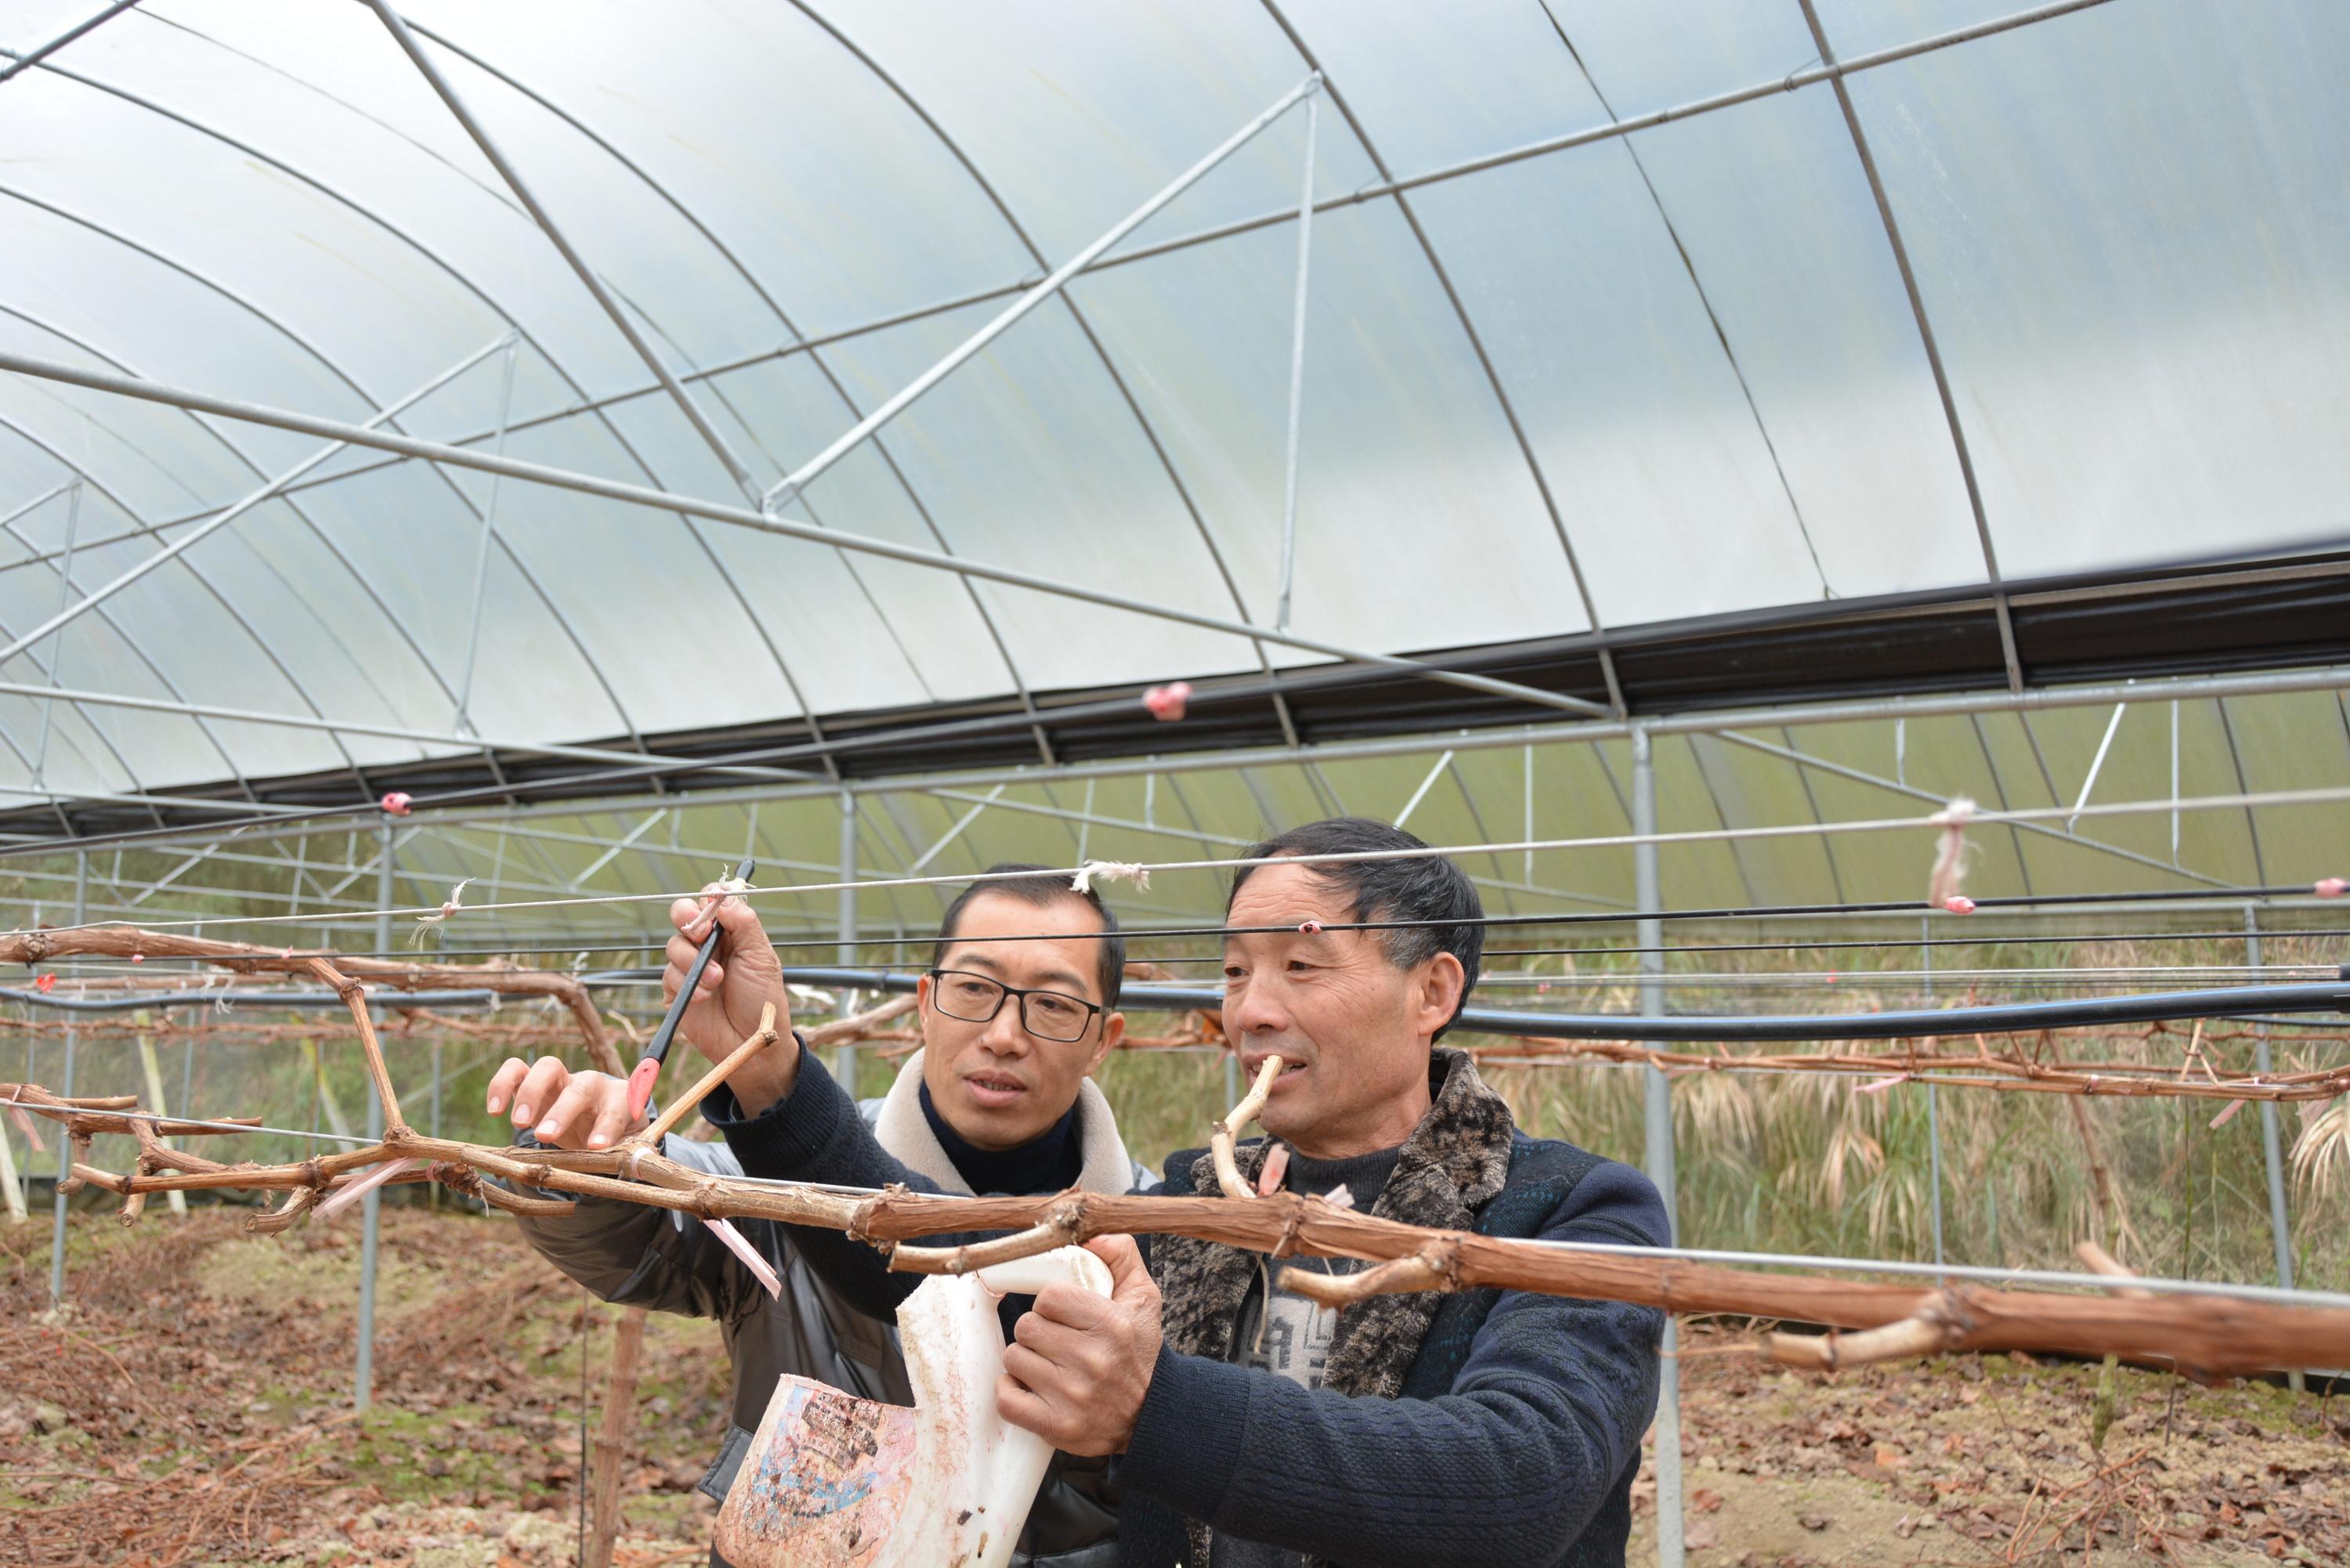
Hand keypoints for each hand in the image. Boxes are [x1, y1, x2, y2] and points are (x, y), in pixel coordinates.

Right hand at [485, 1058, 642, 1149]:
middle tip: (545, 1137)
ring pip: (547, 1066)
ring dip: (531, 1092)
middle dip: (562, 1111)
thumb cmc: (614, 1137)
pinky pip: (516, 1070)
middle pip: (580, 1086)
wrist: (596, 1124)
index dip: (607, 1126)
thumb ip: (625, 1154)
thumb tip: (624, 1165)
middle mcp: (592, 1084)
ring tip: (518, 1123)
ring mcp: (562, 1080)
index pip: (617, 1108)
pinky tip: (494, 1110)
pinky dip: (502, 1084)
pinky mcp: (534, 1082)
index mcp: (620, 1099)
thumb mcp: (626, 1147)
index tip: (596, 1147)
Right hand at [664, 882, 797, 1113]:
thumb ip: (744, 924)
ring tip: (715, 982)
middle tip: (699, 934)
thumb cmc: (762, 999)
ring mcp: (690, 966)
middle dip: (686, 918)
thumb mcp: (761, 957)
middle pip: (683, 915)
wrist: (750, 1042)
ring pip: (673, 945)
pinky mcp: (676, 990)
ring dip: (693, 962)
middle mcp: (707, 944)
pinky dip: (685, 986)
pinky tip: (703, 999)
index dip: (707, 899)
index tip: (711, 908)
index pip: (711, 900)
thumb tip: (723, 896)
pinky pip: (667, 976)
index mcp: (731, 931)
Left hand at [997, 1236, 1163, 1455]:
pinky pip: (1006, 1399)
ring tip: (1048, 1365)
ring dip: (1025, 1360)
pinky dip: (1012, 1391)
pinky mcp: (1056, 1427)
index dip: (1051, 1303)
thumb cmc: (1139, 1352)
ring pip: (1014, 1358)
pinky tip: (1030, 1387)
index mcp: (1112, 1325)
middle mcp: (1093, 1361)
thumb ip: (1121, 1256)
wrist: (1150, 1416)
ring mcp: (1072, 1397)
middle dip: (1037, 1330)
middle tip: (1056, 1340)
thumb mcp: (1143, 1299)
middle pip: (1027, 1326)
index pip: (1049, 1296)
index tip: (1063, 1314)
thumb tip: (1091, 1238)